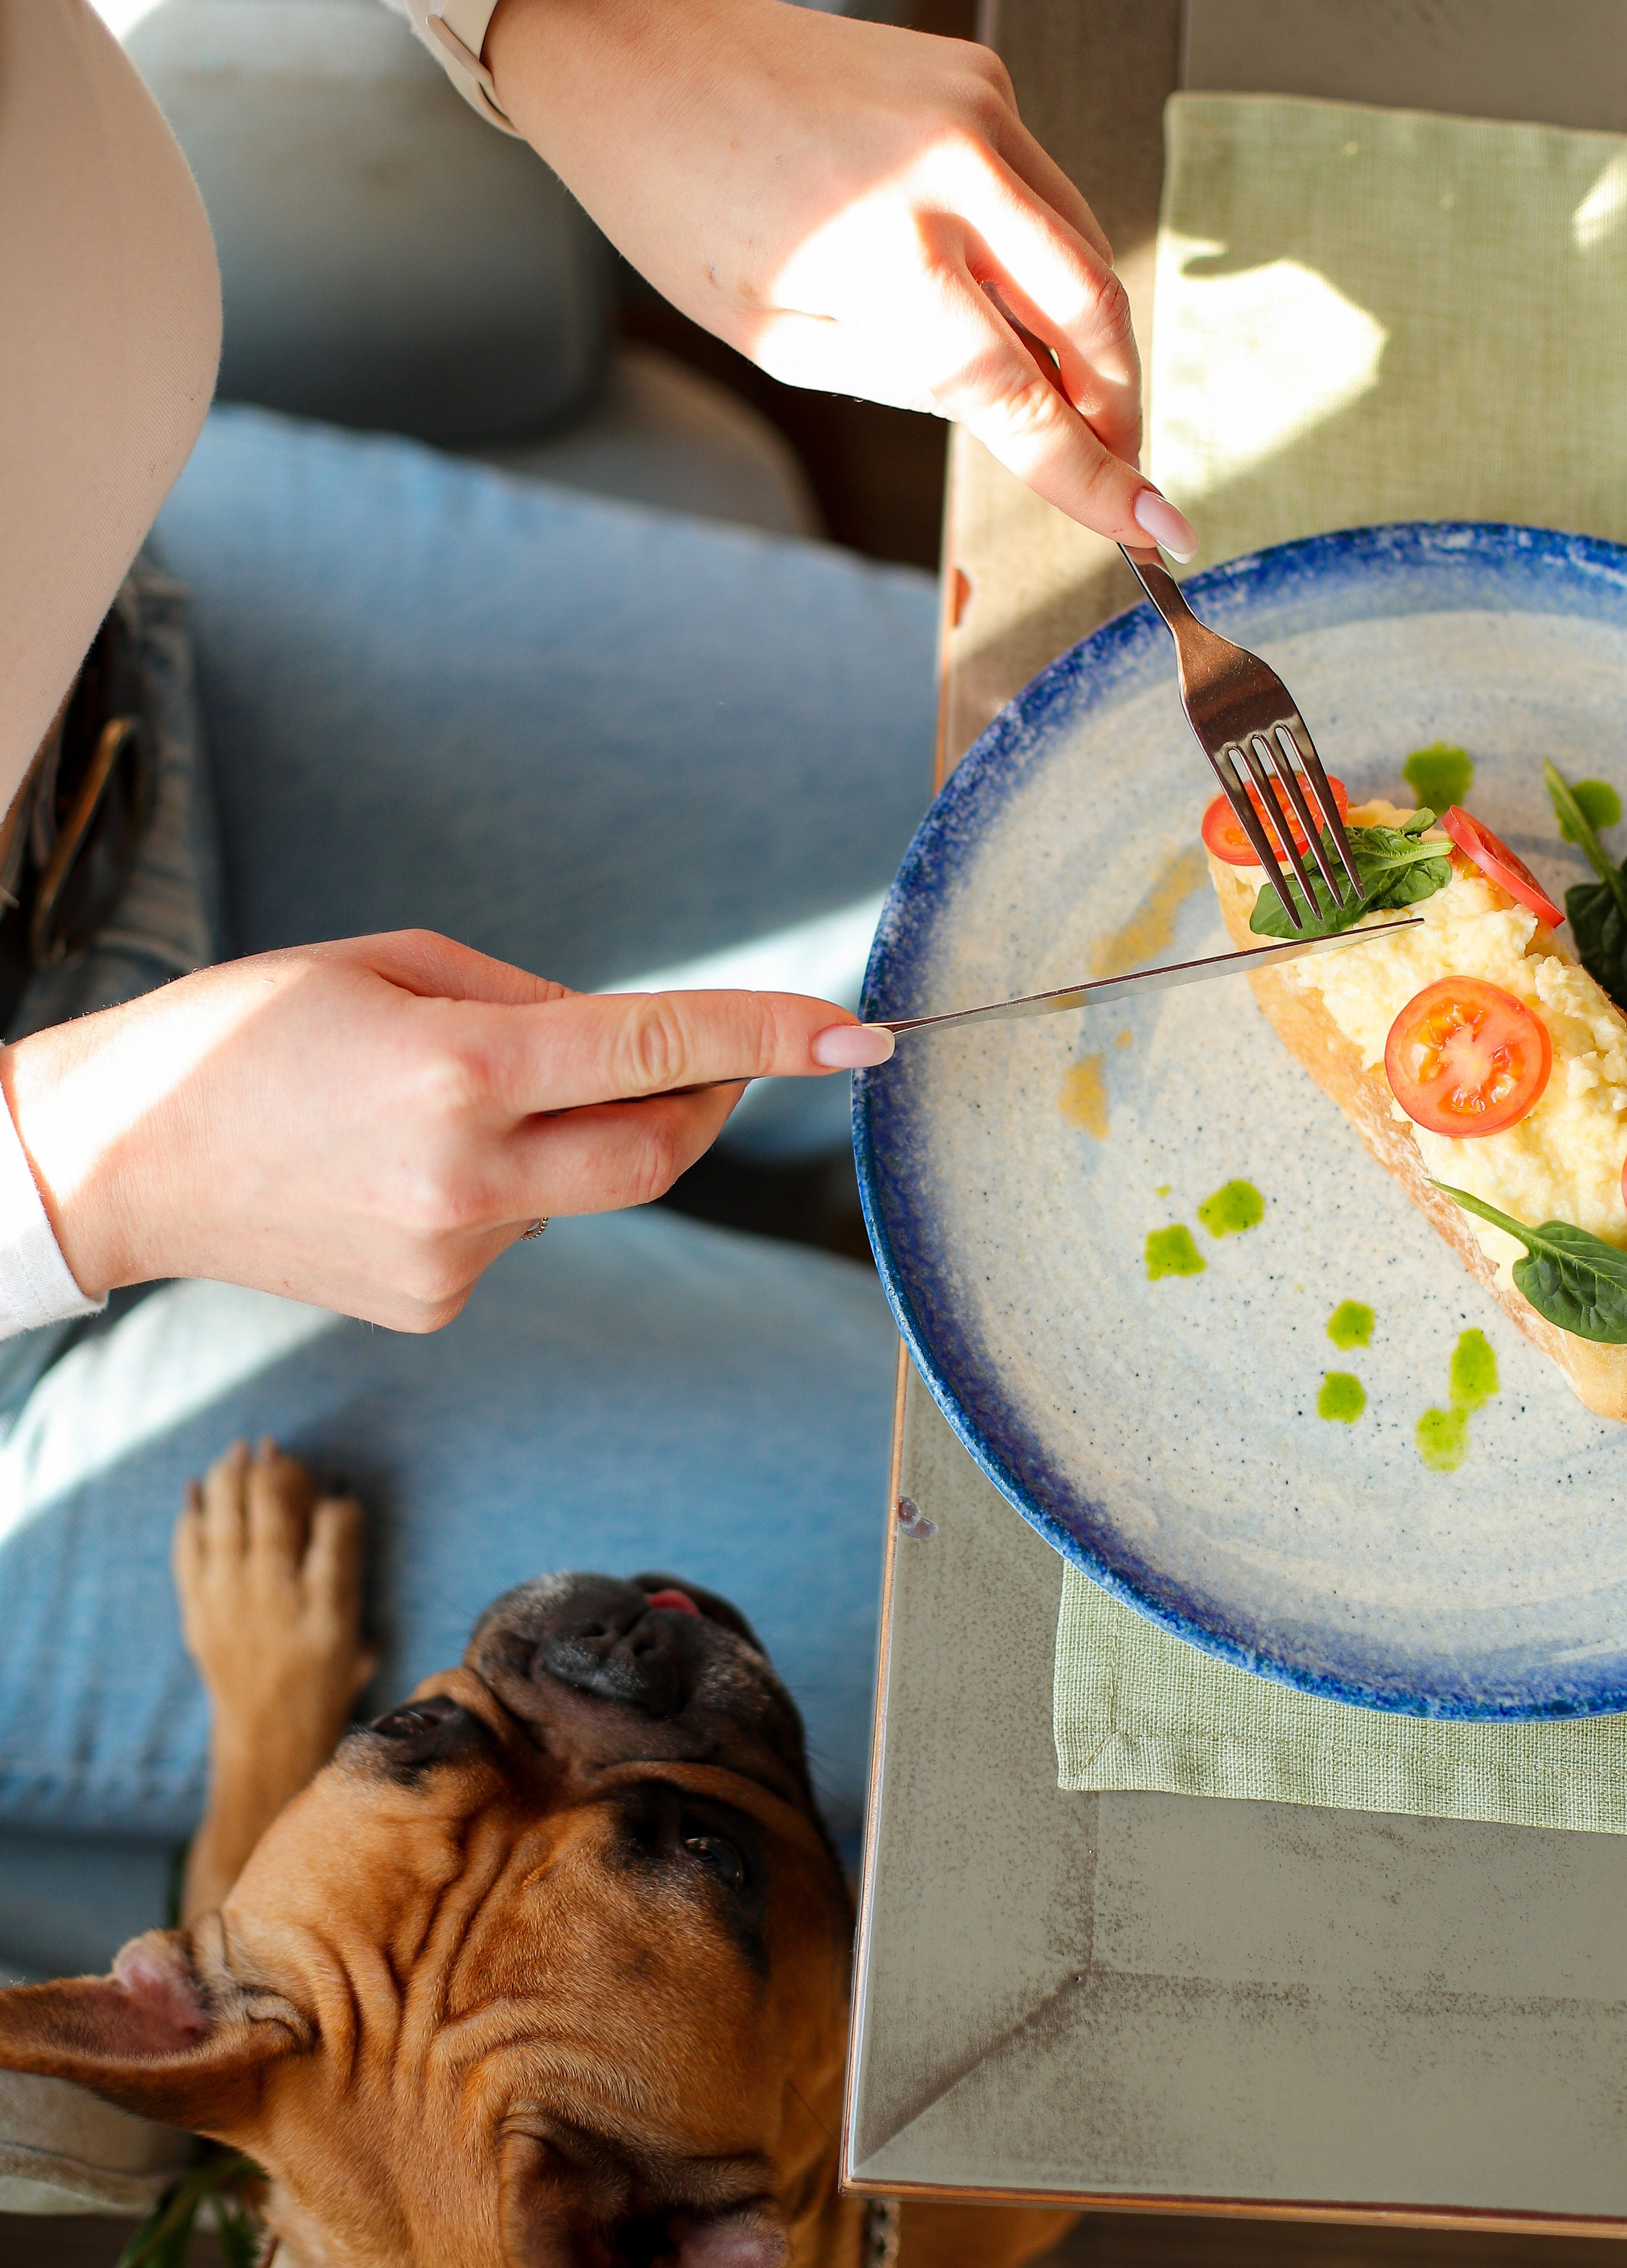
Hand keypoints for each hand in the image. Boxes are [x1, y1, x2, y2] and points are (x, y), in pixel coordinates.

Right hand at [0, 930, 891, 1331]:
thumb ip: (528, 1003)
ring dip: (572, 1138)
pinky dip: (507, 1187)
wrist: (124, 1160)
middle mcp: (468, 1176)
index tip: (860, 1035)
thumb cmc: (249, 1033)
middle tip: (707, 1063)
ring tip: (457, 1101)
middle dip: (704, 1103)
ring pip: (584, 1192)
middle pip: (660, 1151)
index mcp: (462, 1069)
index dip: (772, 1039)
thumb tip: (623, 1044)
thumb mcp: (391, 964)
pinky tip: (414, 1166)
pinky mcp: (435, 1303)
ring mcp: (454, 1256)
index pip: (658, 1050)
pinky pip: (521, 1232)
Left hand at [486, 0, 1194, 556]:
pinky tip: (989, 278)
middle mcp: (950, 169)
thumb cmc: (686, 208)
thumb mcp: (782, 338)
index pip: (1019, 393)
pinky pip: (1042, 189)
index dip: (1093, 475)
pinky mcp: (981, 76)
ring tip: (1061, 390)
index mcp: (884, 255)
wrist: (648, 52)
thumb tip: (1022, 406)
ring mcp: (976, 108)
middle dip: (1118, 401)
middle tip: (1119, 461)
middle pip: (1091, 312)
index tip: (1157, 529)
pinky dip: (1038, 252)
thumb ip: (911, 377)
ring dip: (1088, 332)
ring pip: (1084, 246)